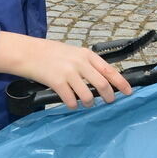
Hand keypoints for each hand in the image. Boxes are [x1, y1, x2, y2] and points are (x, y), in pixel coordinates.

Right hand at [0, 31, 131, 108]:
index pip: (109, 70)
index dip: (121, 82)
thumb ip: (86, 64)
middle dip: (109, 96)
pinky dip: (74, 105)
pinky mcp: (57, 82)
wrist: (28, 52)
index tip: (129, 91)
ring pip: (88, 95)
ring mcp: (68, 73)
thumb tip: (102, 80)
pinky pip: (71, 100)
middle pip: (102, 84)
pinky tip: (72, 104)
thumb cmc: (50, 52)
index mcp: (86, 54)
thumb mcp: (72, 52)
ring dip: (89, 103)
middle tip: (110, 102)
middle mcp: (80, 63)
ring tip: (87, 103)